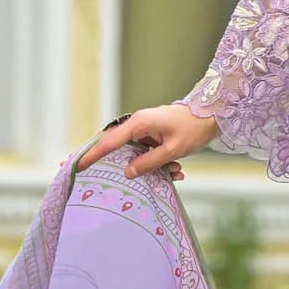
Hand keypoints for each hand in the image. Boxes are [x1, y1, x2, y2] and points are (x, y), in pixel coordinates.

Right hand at [74, 105, 217, 177]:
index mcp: (139, 123)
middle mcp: (138, 124)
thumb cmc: (193, 128)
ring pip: (135, 153)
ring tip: (172, 169)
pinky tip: (178, 169)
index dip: (92, 155)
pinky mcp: (153, 135)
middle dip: (111, 162)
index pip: (109, 141)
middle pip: (115, 146)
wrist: (212, 116)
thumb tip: (128, 172)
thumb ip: (149, 162)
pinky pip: (148, 153)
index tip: (77, 165)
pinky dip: (159, 163)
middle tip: (89, 173)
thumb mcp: (172, 150)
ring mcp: (145, 129)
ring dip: (150, 166)